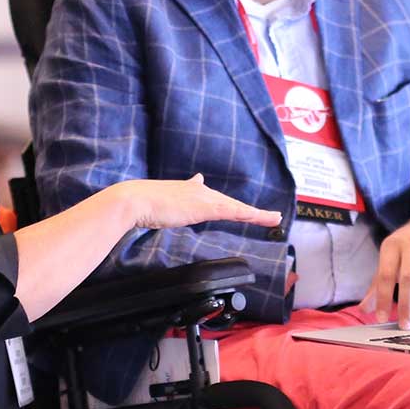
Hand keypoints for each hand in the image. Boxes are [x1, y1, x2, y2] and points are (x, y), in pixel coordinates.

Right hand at [115, 174, 280, 231]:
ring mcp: (203, 198)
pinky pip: (236, 212)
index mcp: (186, 190)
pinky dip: (253, 215)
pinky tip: (266, 218)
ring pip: (237, 207)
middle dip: (249, 212)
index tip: (237, 204)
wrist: (134, 200)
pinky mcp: (206, 207)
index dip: (226, 201)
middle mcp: (199, 190)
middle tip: (270, 217)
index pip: (210, 195)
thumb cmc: (137, 205)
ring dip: (258, 214)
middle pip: (230, 203)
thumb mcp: (154, 203)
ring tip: (275, 218)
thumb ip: (163, 203)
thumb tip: (161, 201)